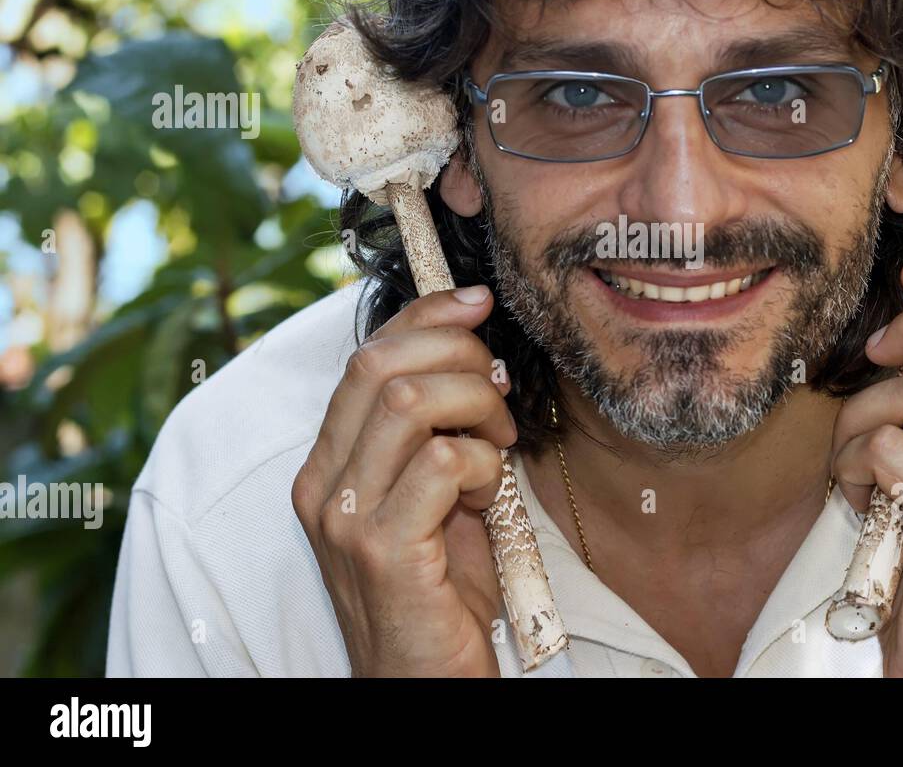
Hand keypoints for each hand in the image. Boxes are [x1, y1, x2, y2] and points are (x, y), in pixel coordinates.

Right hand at [291, 286, 516, 676]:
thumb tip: (471, 357)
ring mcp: (345, 517)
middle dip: (455, 353)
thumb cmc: (440, 588)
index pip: (366, 356)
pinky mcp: (381, 551)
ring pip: (407, 403)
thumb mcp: (432, 495)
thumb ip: (433, 434)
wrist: (426, 680)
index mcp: (329, 463)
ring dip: (473, 407)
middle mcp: (322, 484)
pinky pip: (438, 462)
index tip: (477, 303)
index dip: (425, 316)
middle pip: (378, 364)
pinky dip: (478, 462)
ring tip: (497, 443)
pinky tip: (486, 493)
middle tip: (497, 389)